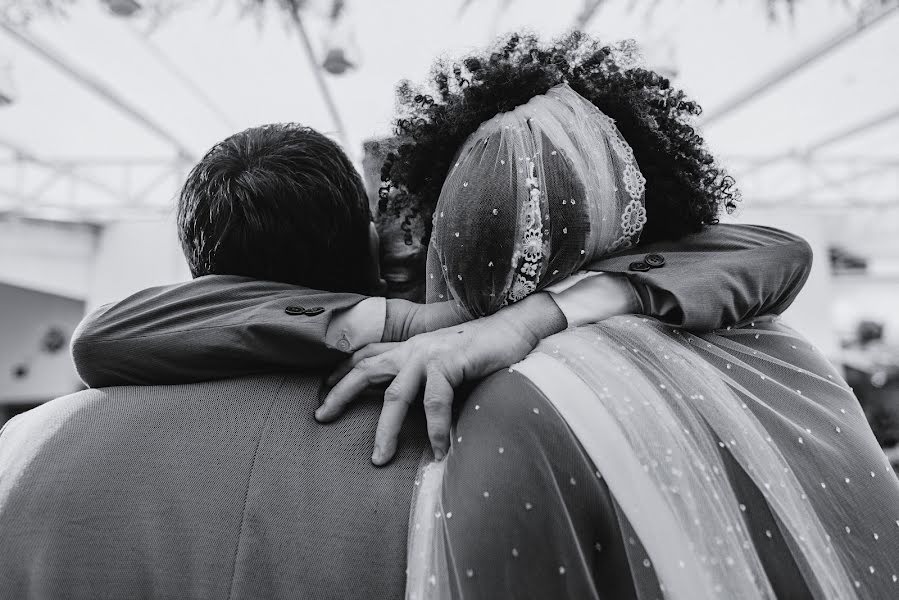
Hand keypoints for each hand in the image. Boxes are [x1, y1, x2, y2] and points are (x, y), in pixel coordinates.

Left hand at [317, 293, 566, 464]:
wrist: (518, 328)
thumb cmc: (488, 350)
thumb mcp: (449, 363)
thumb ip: (429, 379)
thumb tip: (418, 405)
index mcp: (412, 347)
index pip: (368, 355)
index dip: (342, 371)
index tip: (323, 392)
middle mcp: (415, 348)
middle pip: (366, 369)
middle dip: (340, 392)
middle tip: (320, 417)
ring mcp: (431, 354)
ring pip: (396, 394)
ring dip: (386, 430)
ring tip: (379, 458)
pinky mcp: (450, 361)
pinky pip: (435, 401)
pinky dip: (435, 429)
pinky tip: (438, 451)